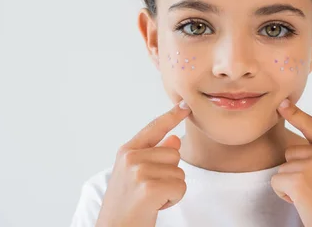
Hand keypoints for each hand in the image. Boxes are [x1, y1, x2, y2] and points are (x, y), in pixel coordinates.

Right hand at [95, 101, 191, 226]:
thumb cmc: (126, 206)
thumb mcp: (136, 176)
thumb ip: (154, 156)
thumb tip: (175, 140)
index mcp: (126, 152)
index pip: (153, 128)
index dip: (171, 116)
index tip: (184, 105)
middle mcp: (131, 158)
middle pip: (174, 154)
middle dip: (169, 175)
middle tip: (149, 191)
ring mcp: (139, 172)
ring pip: (179, 171)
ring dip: (171, 189)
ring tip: (150, 199)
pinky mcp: (149, 188)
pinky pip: (180, 186)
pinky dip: (173, 199)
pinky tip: (155, 206)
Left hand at [271, 99, 311, 226]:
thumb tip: (296, 150)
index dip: (297, 114)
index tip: (282, 103)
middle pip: (291, 152)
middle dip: (295, 172)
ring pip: (283, 168)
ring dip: (290, 185)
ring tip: (311, 199)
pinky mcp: (300, 180)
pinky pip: (276, 181)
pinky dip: (283, 194)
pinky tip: (302, 203)